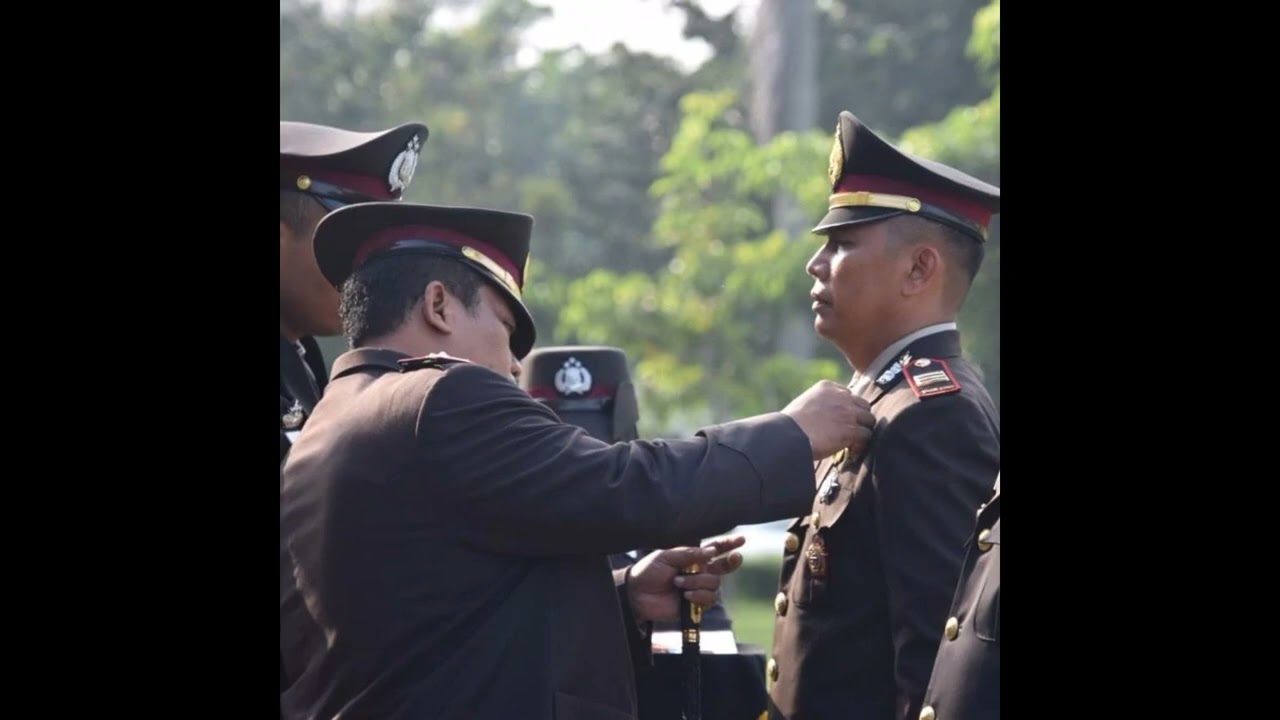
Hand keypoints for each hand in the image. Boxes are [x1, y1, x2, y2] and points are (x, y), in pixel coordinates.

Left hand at [625, 536, 746, 622]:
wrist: (637, 594)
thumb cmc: (649, 571)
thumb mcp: (666, 556)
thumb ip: (690, 553)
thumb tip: (712, 552)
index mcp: (693, 557)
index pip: (715, 549)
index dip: (729, 544)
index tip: (742, 539)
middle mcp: (700, 572)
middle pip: (724, 566)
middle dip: (732, 562)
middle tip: (735, 557)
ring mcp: (699, 588)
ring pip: (714, 583)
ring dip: (697, 582)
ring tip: (678, 582)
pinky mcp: (697, 604)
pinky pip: (709, 598)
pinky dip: (698, 595)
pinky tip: (685, 595)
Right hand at [781, 380, 874, 459]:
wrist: (789, 434)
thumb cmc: (789, 424)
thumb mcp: (804, 403)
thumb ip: (819, 404)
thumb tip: (824, 418)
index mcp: (827, 386)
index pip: (847, 394)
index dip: (847, 408)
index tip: (842, 418)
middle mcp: (841, 396)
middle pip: (862, 405)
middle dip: (859, 417)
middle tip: (852, 429)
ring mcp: (848, 412)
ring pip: (868, 419)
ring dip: (862, 429)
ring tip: (854, 440)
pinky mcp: (852, 429)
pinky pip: (866, 435)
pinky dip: (861, 443)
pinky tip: (852, 449)